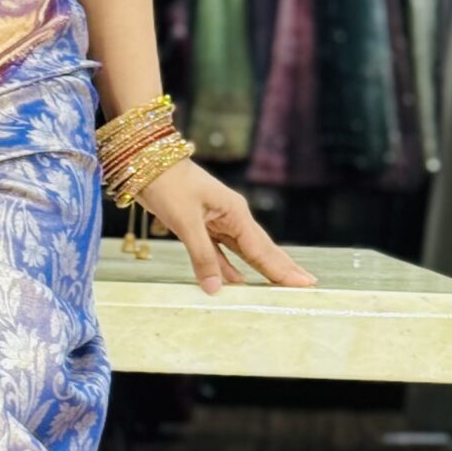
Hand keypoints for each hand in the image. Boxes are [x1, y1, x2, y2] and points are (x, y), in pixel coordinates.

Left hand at [131, 159, 318, 293]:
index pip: (263, 249)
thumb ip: (202, 256)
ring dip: (259, 270)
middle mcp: (231, 217)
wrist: (145, 161)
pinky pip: (219, 252)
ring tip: (279, 285)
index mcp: (234, 213)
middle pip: (261, 249)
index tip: (305, 283)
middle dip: (282, 268)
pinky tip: (236, 282)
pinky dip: (227, 267)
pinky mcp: (200, 225)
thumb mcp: (186, 221)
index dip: (282, 269)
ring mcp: (216, 221)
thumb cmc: (168, 184)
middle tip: (307, 284)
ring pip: (242, 252)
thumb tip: (215, 289)